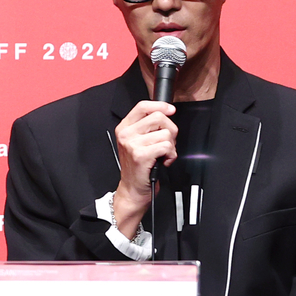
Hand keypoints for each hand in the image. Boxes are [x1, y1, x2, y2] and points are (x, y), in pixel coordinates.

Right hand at [110, 98, 176, 239]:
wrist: (133, 189)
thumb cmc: (138, 166)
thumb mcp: (137, 142)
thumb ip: (147, 126)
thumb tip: (167, 113)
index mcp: (124, 128)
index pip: (142, 106)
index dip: (160, 105)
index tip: (171, 110)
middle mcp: (126, 134)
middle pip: (158, 117)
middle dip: (170, 130)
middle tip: (166, 143)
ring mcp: (132, 144)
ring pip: (165, 134)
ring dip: (170, 146)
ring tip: (162, 155)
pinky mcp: (141, 155)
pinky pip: (166, 147)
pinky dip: (170, 155)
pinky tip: (163, 161)